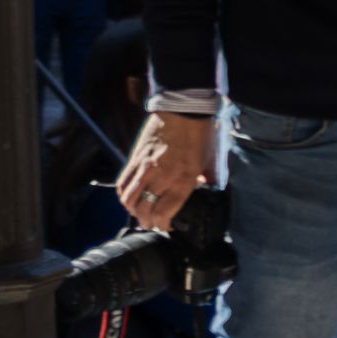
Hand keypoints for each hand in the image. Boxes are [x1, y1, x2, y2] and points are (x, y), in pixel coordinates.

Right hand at [115, 113, 218, 232]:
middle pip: (144, 209)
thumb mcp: (213, 161)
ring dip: (133, 211)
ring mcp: (145, 166)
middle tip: (153, 225)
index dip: (163, 225)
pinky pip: (123, 183)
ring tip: (141, 215)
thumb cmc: (201, 134)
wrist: (184, 109)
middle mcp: (161, 175)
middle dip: (147, 223)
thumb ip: (210, 180)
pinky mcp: (134, 158)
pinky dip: (125, 195)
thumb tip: (210, 193)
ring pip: (129, 199)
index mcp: (184, 178)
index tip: (168, 228)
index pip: (164, 212)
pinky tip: (132, 199)